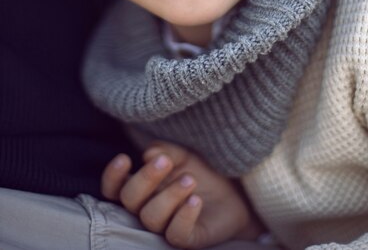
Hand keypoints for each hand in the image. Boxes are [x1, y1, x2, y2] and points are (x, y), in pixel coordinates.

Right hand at [102, 141, 264, 248]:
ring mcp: (166, 225)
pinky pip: (176, 234)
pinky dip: (184, 215)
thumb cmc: (200, 171)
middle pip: (130, 200)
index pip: (114, 188)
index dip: (112, 176)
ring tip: (190, 180)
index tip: (125, 158)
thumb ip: (165, 151)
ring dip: (169, 195)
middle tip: (165, 161)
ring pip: (151, 217)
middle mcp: (148, 207)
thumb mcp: (183, 155)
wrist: (233, 191)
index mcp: (142, 186)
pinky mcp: (187, 239)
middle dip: (145, 179)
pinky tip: (196, 200)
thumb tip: (148, 153)